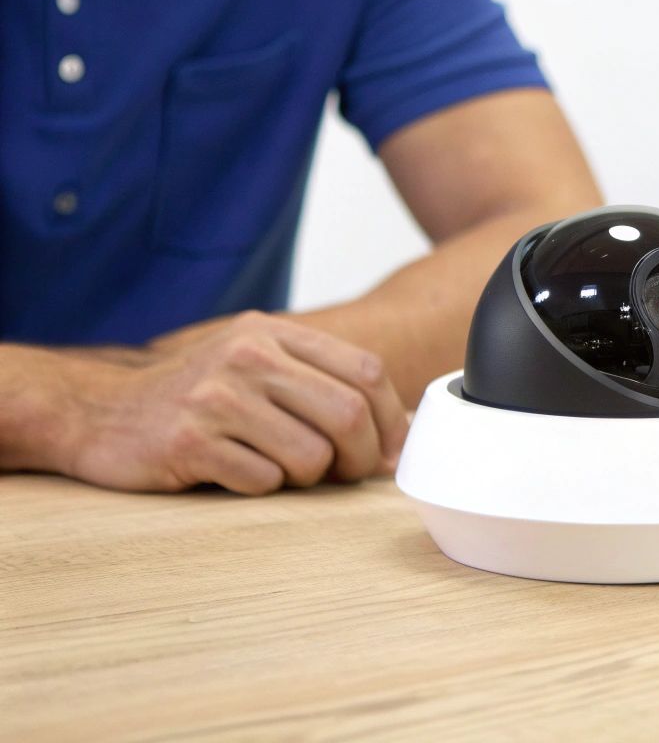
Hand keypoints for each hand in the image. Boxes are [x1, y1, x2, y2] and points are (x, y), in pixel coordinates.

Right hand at [57, 313, 407, 494]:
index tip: (389, 449)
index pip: (366, 371)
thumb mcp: (253, 365)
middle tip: (346, 474)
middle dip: (359, 457)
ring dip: (308, 478)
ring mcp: (217, 398)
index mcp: (272, 333)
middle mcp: (248, 356)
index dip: (391, 417)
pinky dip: (261, 487)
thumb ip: (319, 383)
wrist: (96, 412)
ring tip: (280, 469)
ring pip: (311, 455)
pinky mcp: (190, 442)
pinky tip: (235, 472)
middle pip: (348, 414)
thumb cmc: (193, 397)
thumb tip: (401, 429)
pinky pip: (263, 481)